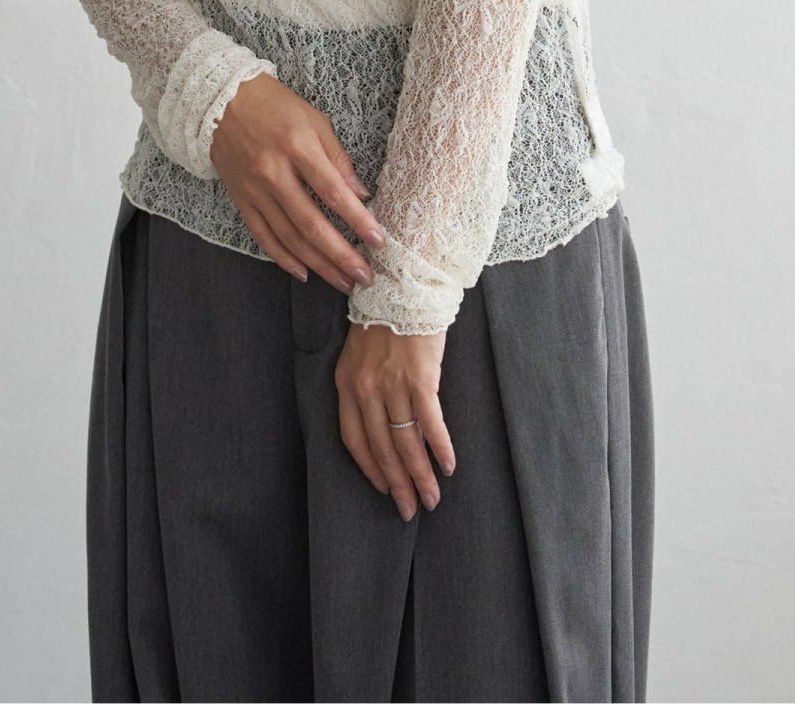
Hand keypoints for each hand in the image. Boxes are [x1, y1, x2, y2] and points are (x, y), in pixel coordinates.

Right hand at [210, 72, 385, 294]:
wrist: (219, 100)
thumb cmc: (275, 105)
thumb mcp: (315, 120)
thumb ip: (338, 159)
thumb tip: (361, 194)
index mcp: (297, 147)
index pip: (333, 192)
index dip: (357, 220)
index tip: (378, 241)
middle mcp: (274, 172)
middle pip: (311, 224)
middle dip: (341, 255)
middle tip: (364, 277)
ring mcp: (254, 189)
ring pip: (289, 237)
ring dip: (318, 264)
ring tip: (342, 281)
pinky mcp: (240, 199)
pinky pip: (262, 236)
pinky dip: (283, 258)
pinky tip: (304, 273)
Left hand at [334, 322, 455, 519]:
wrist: (404, 284)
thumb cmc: (386, 316)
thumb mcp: (360, 352)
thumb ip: (364, 386)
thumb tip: (382, 422)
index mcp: (346, 383)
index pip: (354, 440)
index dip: (370, 469)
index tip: (385, 490)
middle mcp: (365, 388)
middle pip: (381, 447)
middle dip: (397, 483)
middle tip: (411, 509)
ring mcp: (392, 383)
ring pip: (405, 441)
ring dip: (420, 474)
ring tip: (431, 497)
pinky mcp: (419, 377)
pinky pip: (429, 421)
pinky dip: (440, 447)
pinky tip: (448, 465)